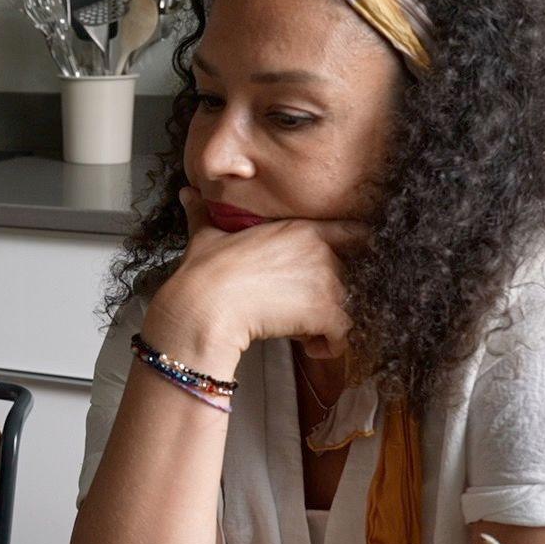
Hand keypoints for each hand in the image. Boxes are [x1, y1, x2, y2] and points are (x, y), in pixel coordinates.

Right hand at [147, 188, 365, 368]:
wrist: (205, 305)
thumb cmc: (204, 271)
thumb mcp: (205, 236)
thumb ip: (204, 214)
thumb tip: (188, 194)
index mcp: (301, 229)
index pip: (354, 232)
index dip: (356, 249)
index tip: (349, 266)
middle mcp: (321, 252)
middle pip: (352, 275)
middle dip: (332, 294)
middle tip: (303, 309)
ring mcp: (326, 282)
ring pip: (348, 306)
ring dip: (331, 321)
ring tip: (304, 331)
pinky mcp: (326, 313)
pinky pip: (344, 334)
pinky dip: (331, 346)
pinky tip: (311, 350)